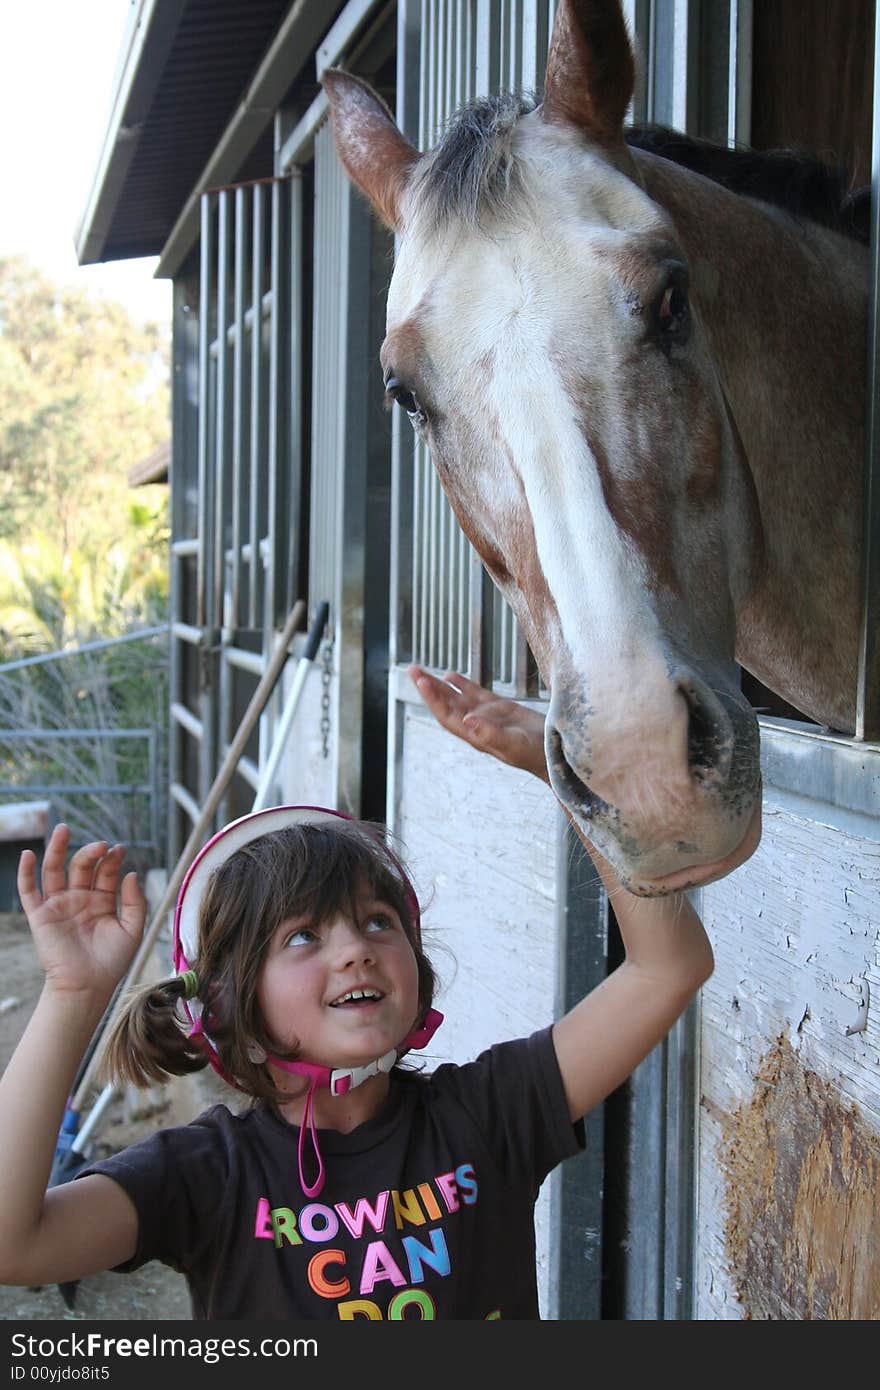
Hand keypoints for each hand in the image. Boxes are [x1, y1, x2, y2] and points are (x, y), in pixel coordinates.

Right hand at [17, 824, 146, 1003]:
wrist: (87, 985)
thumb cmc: (111, 962)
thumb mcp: (133, 929)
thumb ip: (136, 901)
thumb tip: (131, 873)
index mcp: (101, 901)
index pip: (105, 872)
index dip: (111, 859)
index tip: (120, 850)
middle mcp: (79, 899)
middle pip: (81, 866)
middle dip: (91, 852)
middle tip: (102, 845)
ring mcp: (58, 905)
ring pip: (54, 871)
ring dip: (57, 849)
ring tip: (63, 829)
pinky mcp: (40, 915)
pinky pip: (29, 891)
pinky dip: (26, 872)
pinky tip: (28, 854)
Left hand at [409, 666, 549, 783]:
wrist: (555, 756)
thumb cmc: (536, 755)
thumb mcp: (513, 744)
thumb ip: (490, 733)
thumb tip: (467, 720)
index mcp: (475, 735)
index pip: (447, 714)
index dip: (433, 698)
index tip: (421, 680)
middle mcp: (476, 725)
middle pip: (446, 704)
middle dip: (428, 688)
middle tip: (413, 669)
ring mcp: (487, 716)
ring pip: (457, 698)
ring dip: (440, 685)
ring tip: (423, 671)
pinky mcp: (500, 709)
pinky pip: (475, 694)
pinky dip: (462, 685)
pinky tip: (451, 676)